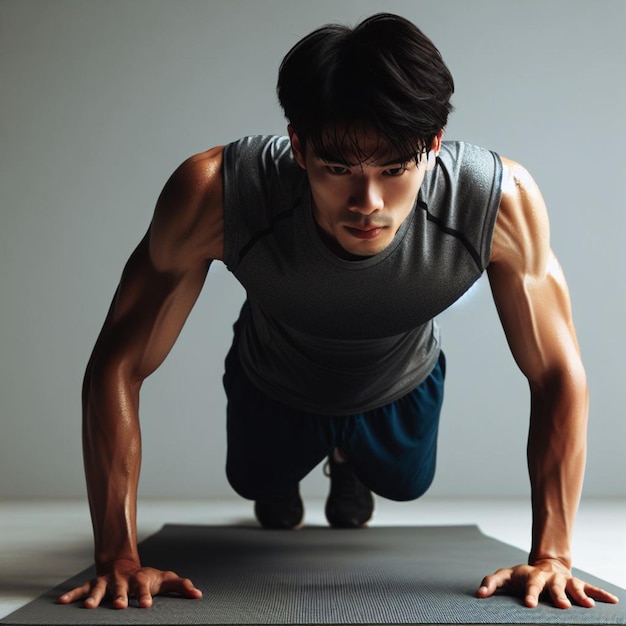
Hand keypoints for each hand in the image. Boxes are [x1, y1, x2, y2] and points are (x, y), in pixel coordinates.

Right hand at [57, 559, 202, 608]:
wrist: (123, 564)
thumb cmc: (148, 577)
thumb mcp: (166, 579)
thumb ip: (182, 586)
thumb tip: (199, 595)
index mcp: (140, 581)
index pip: (145, 589)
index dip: (146, 596)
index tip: (147, 605)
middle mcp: (123, 582)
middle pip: (121, 590)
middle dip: (120, 597)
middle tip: (119, 606)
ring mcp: (107, 583)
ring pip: (100, 590)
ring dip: (94, 598)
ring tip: (88, 607)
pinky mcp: (94, 585)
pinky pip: (81, 590)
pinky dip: (72, 595)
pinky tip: (61, 602)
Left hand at [477, 559, 619, 608]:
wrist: (544, 564)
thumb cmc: (521, 576)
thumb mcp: (505, 577)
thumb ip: (491, 583)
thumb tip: (479, 595)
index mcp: (530, 576)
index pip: (528, 584)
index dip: (529, 594)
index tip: (528, 605)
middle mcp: (548, 577)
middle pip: (552, 586)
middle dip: (557, 596)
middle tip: (561, 607)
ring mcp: (563, 580)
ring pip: (572, 586)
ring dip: (579, 596)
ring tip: (587, 606)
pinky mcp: (576, 583)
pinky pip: (589, 588)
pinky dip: (600, 594)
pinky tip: (612, 601)